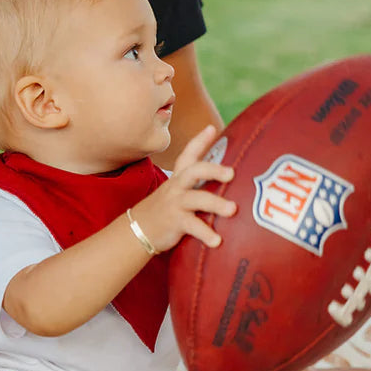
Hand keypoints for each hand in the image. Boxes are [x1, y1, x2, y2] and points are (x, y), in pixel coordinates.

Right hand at [132, 124, 236, 251]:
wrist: (137, 229)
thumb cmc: (166, 209)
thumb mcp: (177, 191)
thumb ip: (198, 184)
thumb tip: (230, 178)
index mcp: (180, 177)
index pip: (188, 154)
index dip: (199, 140)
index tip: (211, 128)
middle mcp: (177, 186)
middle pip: (195, 171)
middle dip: (213, 169)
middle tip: (232, 173)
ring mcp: (175, 203)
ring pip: (196, 199)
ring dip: (216, 203)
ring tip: (233, 210)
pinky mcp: (174, 221)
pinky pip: (192, 226)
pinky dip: (205, 233)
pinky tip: (217, 242)